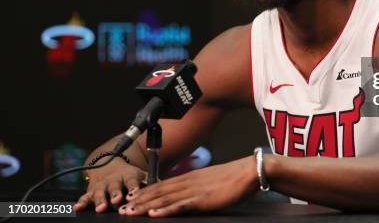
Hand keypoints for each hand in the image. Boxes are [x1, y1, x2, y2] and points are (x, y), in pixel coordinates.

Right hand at [74, 160, 145, 212]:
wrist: (108, 164)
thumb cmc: (129, 175)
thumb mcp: (140, 175)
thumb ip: (150, 182)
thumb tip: (164, 189)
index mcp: (128, 175)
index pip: (132, 181)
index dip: (133, 187)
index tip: (135, 193)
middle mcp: (114, 180)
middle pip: (114, 187)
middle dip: (115, 193)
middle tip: (117, 200)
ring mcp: (101, 185)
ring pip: (100, 193)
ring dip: (100, 200)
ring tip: (100, 208)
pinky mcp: (91, 191)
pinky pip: (85, 197)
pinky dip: (81, 202)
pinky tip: (77, 208)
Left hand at [119, 156, 257, 216]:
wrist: (249, 171)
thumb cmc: (233, 178)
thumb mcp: (211, 180)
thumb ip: (197, 186)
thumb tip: (188, 193)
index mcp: (190, 177)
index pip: (162, 185)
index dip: (145, 192)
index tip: (131, 198)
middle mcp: (188, 182)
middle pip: (159, 192)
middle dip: (139, 201)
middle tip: (122, 209)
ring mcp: (194, 190)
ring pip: (164, 199)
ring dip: (146, 206)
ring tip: (131, 212)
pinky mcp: (203, 199)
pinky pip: (180, 205)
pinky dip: (165, 210)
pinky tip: (154, 214)